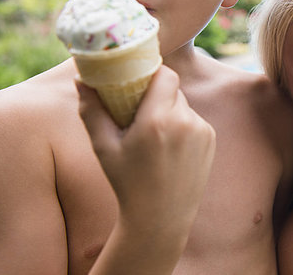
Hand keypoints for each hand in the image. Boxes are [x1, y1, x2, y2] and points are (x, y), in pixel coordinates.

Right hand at [76, 66, 215, 233]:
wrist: (162, 217)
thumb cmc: (127, 183)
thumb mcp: (104, 148)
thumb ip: (92, 111)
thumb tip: (81, 79)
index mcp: (158, 120)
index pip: (165, 74)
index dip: (152, 74)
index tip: (138, 83)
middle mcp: (185, 121)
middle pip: (172, 89)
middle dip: (156, 95)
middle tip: (139, 112)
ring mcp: (202, 130)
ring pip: (182, 104)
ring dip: (169, 111)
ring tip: (154, 137)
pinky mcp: (211, 138)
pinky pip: (193, 119)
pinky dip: (182, 125)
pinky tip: (169, 148)